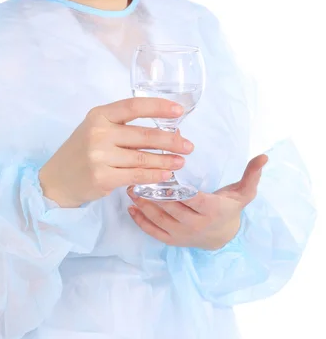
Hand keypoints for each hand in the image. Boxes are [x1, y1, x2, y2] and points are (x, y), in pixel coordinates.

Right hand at [38, 98, 194, 207]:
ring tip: (181, 161)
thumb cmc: (81, 151)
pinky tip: (166, 174)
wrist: (56, 180)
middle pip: (143, 135)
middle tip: (189, 145)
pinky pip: (136, 175)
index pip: (133, 106)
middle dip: (171, 140)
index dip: (158, 107)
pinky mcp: (102, 178)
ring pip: (143, 158)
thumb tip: (164, 129)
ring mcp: (100, 156)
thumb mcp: (95, 129)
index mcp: (99, 115)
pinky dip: (154, 175)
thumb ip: (122, 126)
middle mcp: (99, 133)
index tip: (179, 111)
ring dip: (166, 160)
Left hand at [127, 154, 268, 249]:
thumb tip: (265, 156)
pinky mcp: (172, 240)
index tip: (164, 173)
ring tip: (131, 188)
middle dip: (154, 193)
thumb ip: (252, 174)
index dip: (178, 188)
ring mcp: (182, 234)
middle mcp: (195, 225)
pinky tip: (131, 207)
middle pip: (171, 208)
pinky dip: (141, 221)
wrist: (222, 236)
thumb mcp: (243, 192)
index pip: (192, 198)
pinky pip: (153, 232)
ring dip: (143, 204)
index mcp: (211, 210)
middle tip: (138, 176)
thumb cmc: (230, 207)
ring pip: (159, 219)